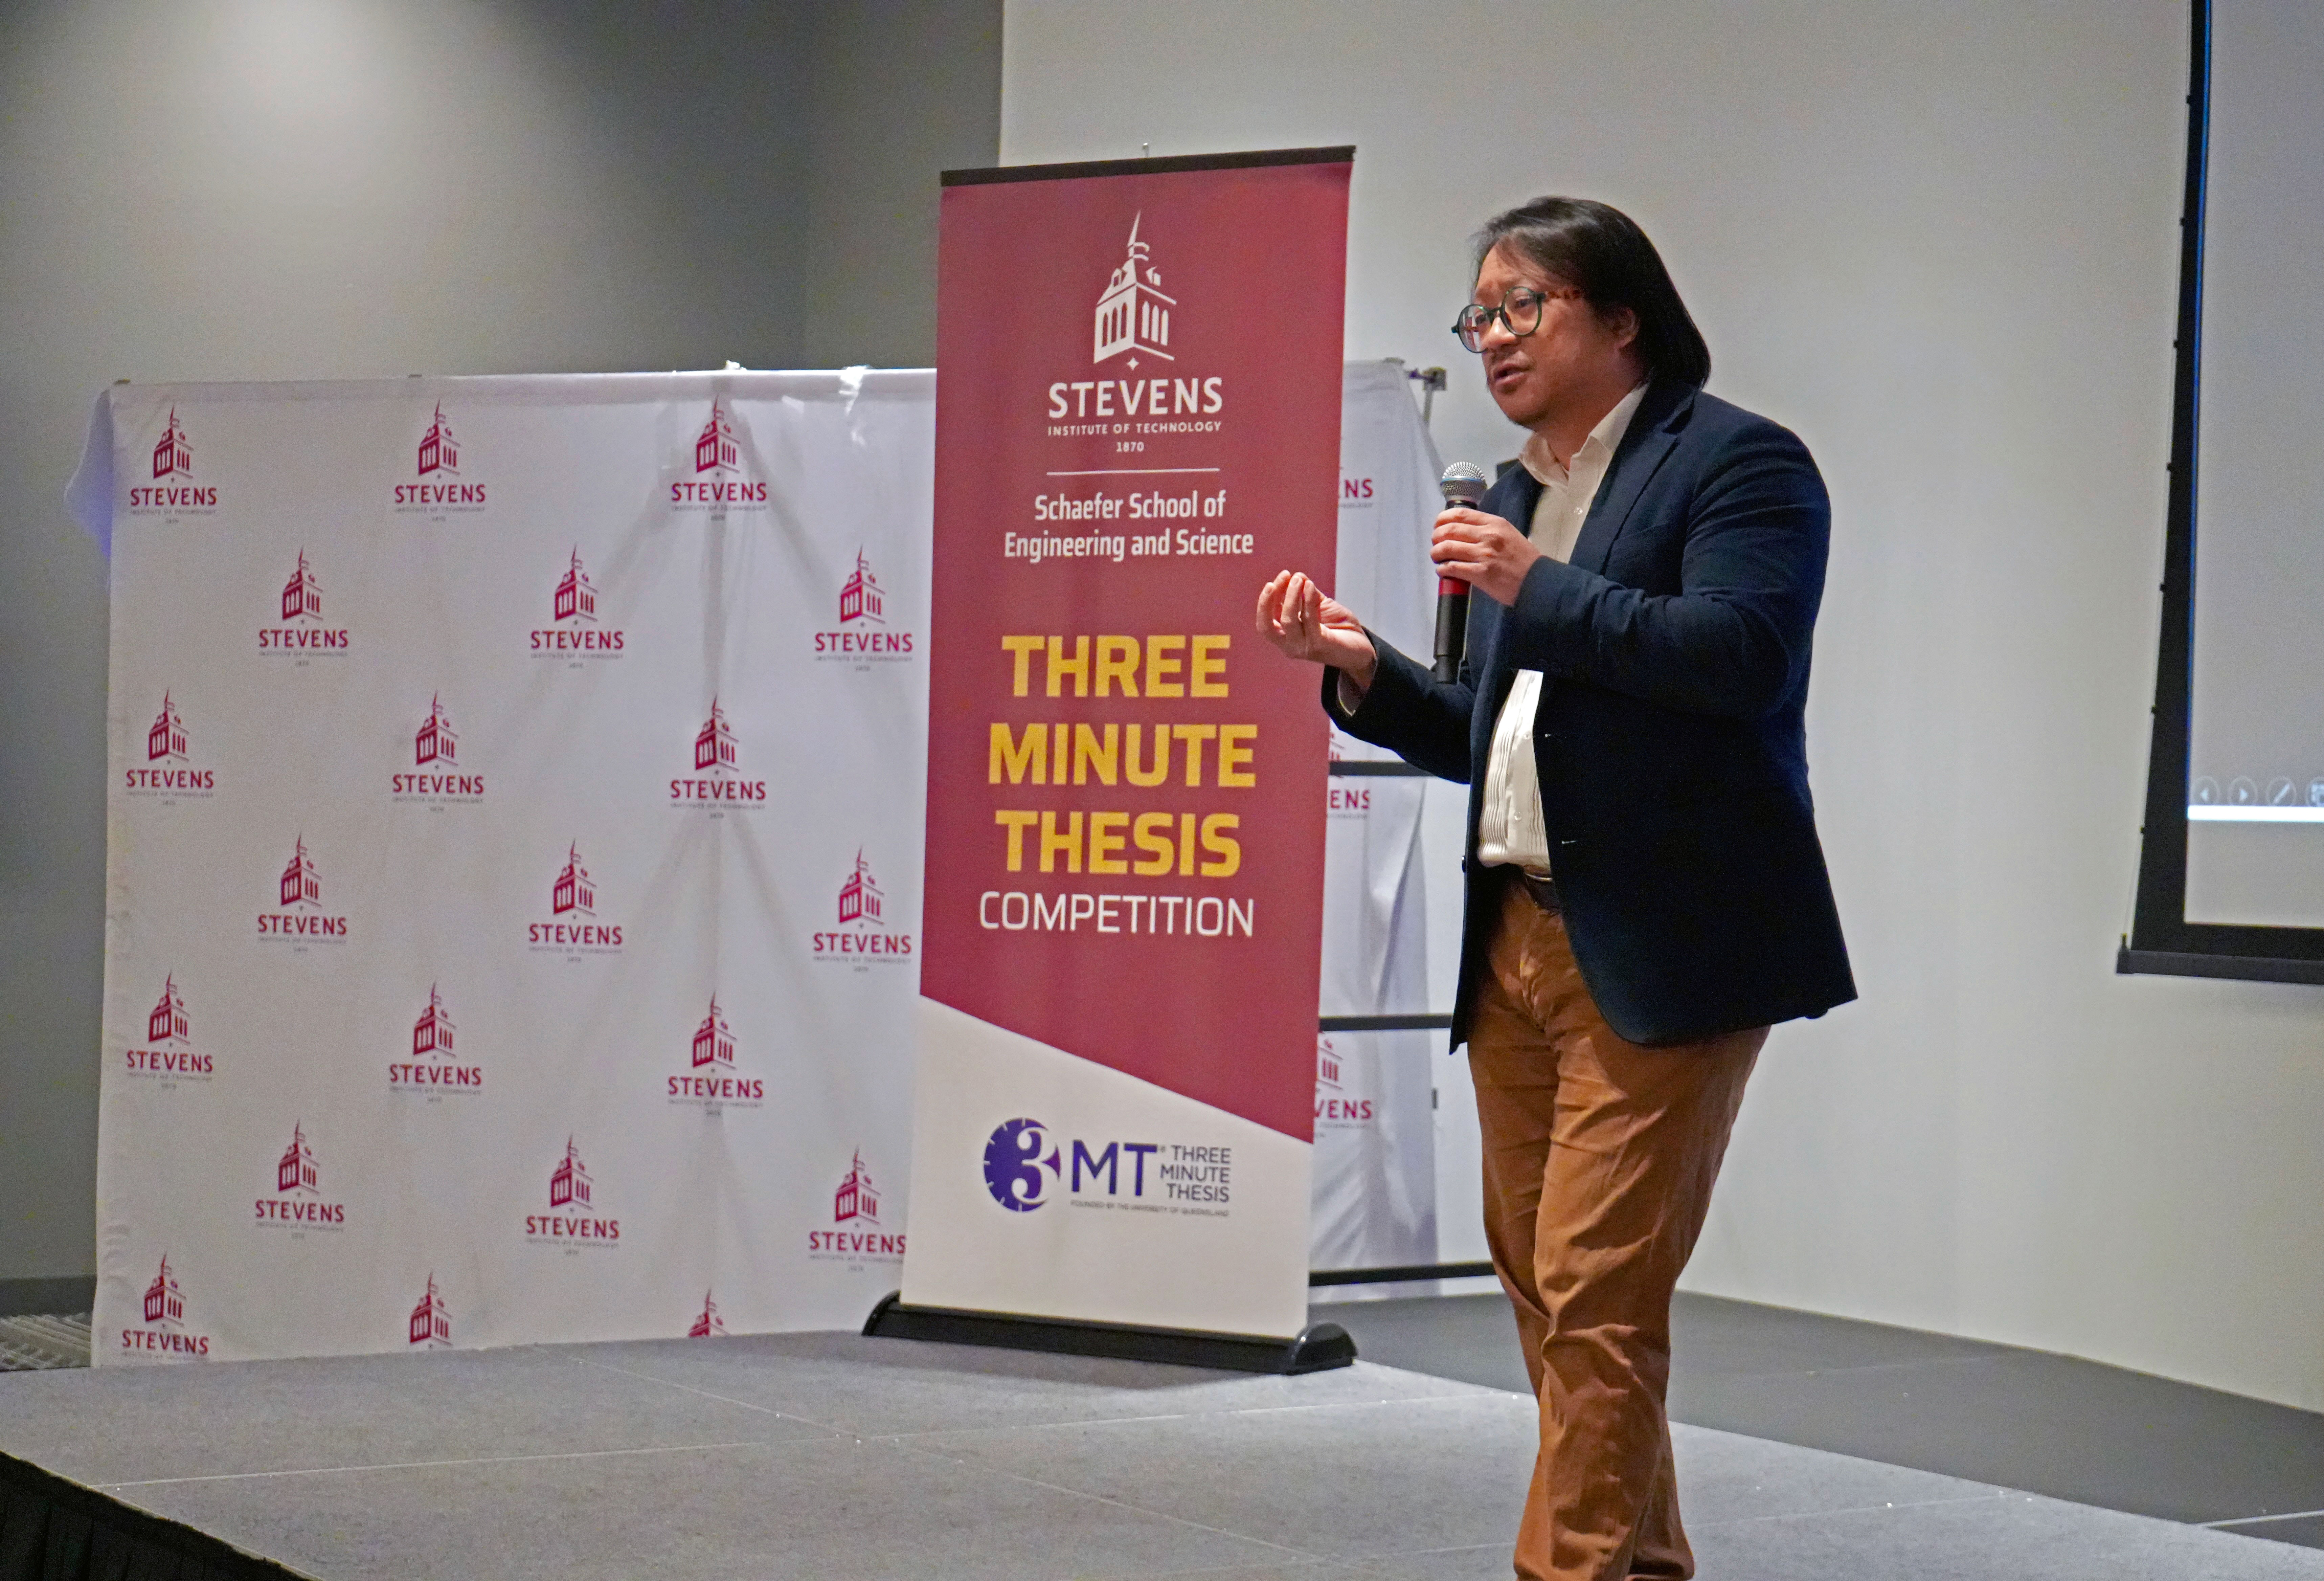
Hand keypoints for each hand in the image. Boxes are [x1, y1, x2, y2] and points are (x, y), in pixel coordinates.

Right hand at [1255, 570, 1375, 689]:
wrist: (1361, 647)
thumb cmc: (1338, 627)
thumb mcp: (1319, 606)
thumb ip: (1306, 594)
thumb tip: (1297, 576)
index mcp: (1285, 636)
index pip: (1265, 620)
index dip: (1267, 599)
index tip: (1282, 576)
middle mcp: (1289, 645)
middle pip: (1267, 626)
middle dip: (1269, 600)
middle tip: (1284, 576)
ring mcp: (1303, 648)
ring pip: (1288, 621)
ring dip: (1292, 596)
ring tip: (1300, 579)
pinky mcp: (1319, 646)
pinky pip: (1310, 621)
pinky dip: (1308, 601)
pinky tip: (1311, 587)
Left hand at [1431, 509, 1541, 605]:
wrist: (1538, 581)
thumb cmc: (1523, 559)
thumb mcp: (1508, 534)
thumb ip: (1486, 529)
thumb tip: (1461, 530)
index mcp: (1494, 523)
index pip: (1460, 514)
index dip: (1442, 519)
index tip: (1437, 526)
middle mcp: (1488, 535)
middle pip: (1449, 530)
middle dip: (1436, 537)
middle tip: (1435, 544)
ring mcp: (1484, 554)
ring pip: (1447, 548)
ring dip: (1436, 554)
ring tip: (1437, 558)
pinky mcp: (1481, 574)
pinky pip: (1452, 568)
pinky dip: (1443, 569)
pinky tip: (1443, 571)